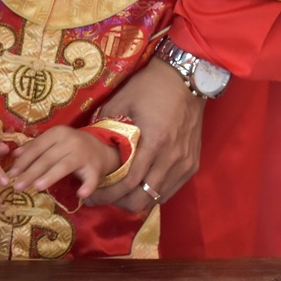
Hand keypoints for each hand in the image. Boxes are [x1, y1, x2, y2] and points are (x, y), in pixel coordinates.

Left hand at [8, 126, 119, 199]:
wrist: (100, 148)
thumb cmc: (70, 146)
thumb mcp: (53, 141)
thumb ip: (34, 146)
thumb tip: (14, 154)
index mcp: (57, 133)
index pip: (37, 147)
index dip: (24, 160)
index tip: (12, 173)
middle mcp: (71, 141)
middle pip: (47, 158)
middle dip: (31, 173)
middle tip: (18, 186)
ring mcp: (84, 154)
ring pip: (64, 166)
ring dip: (50, 177)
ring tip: (37, 187)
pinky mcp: (95, 168)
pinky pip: (91, 179)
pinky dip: (87, 186)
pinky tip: (80, 195)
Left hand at [90, 58, 205, 210]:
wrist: (186, 78)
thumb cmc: (149, 87)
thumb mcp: (120, 103)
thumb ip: (105, 128)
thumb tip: (87, 148)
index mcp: (154, 142)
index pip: (128, 183)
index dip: (107, 194)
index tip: (91, 197)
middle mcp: (172, 157)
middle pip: (143, 197)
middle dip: (120, 202)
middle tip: (103, 198)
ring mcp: (185, 162)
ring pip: (158, 197)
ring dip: (136, 199)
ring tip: (118, 194)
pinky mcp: (192, 163)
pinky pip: (170, 189)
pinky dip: (153, 192)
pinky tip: (138, 186)